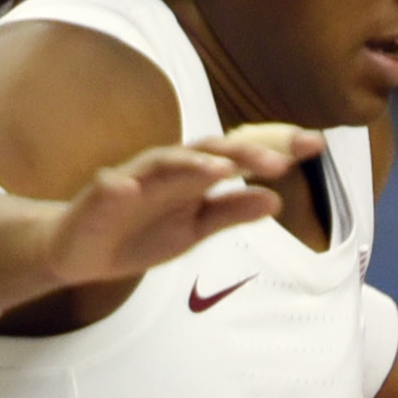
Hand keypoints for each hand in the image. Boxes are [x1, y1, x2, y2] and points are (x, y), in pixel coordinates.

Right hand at [42, 125, 317, 288]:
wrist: (81, 252)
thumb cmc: (140, 234)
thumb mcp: (194, 230)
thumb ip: (231, 212)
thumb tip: (276, 199)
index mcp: (193, 177)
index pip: (238, 155)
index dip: (274, 147)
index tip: (316, 144)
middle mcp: (167, 170)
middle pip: (208, 150)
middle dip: (244, 152)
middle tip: (281, 160)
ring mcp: (131, 180)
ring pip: (162, 164)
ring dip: (190, 164)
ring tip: (220, 169)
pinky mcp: (98, 199)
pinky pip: (108, 189)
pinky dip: (118, 187)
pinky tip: (127, 188)